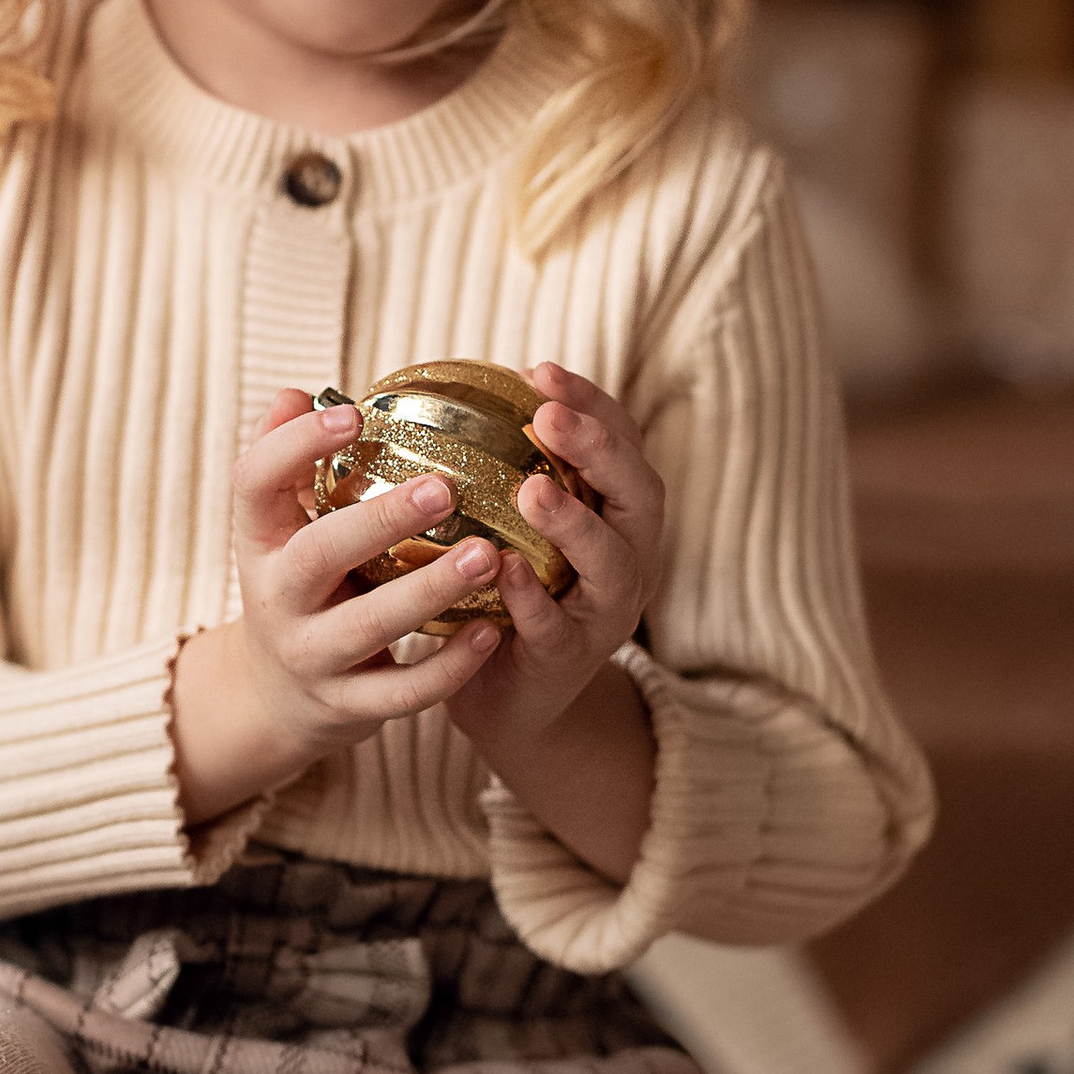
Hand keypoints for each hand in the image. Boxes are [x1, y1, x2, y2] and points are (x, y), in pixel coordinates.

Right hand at [169, 387, 499, 823]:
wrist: (276, 697)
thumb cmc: (302, 585)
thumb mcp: (281, 529)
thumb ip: (289, 465)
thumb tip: (295, 393)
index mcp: (260, 541)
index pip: (253, 484)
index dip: (293, 446)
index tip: (351, 413)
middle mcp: (274, 598)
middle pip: (316, 556)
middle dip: (379, 521)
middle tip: (444, 487)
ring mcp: (309, 656)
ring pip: (368, 627)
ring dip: (430, 591)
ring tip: (489, 554)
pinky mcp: (346, 705)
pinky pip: (401, 692)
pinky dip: (448, 666)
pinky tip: (492, 630)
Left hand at [443, 365, 662, 881]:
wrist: (512, 702)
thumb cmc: (503, 594)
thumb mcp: (513, 527)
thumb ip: (498, 471)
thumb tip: (435, 392)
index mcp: (616, 516)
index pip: (622, 444)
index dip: (592, 405)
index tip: (540, 371)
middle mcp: (627, 559)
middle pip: (638, 494)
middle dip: (598, 450)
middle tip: (546, 417)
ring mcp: (604, 613)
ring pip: (611, 563)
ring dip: (574, 523)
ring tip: (533, 490)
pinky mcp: (568, 661)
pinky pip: (557, 627)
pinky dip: (533, 598)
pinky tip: (503, 569)